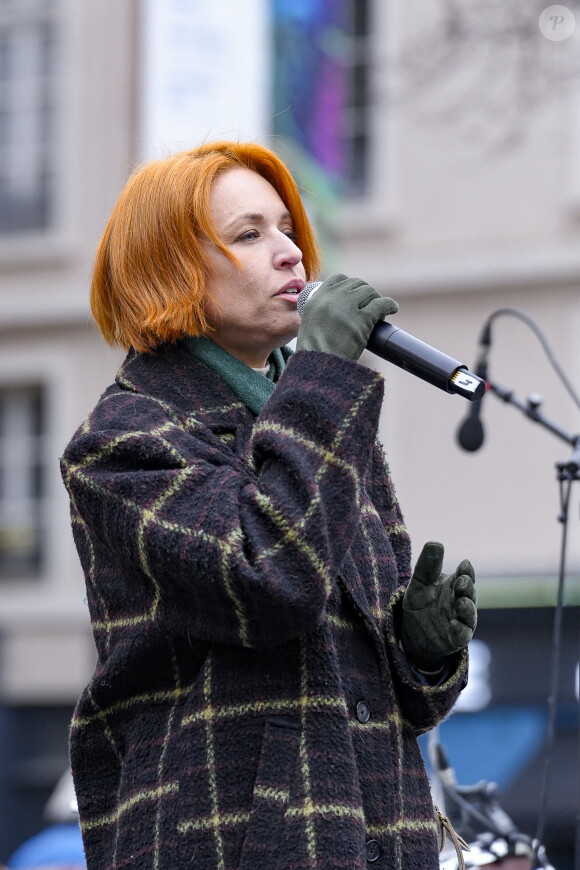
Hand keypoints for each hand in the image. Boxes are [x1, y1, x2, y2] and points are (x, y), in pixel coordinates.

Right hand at [296, 273, 398, 360]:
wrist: (319, 367)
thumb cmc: (315, 354)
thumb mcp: (310, 326)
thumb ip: (321, 314)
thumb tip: (338, 312)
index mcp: (316, 299)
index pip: (338, 279)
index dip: (351, 285)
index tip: (357, 295)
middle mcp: (331, 299)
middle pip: (356, 284)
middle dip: (366, 293)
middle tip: (371, 305)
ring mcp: (347, 307)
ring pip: (369, 292)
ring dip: (377, 299)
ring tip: (380, 310)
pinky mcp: (361, 319)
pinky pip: (381, 304)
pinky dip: (390, 305)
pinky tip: (393, 309)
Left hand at [401, 541, 476, 670]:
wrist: (412, 633)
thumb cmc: (420, 604)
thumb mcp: (419, 583)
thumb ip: (427, 565)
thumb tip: (436, 543)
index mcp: (454, 585)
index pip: (465, 575)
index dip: (466, 570)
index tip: (464, 564)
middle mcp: (461, 601)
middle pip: (469, 593)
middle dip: (467, 587)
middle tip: (461, 581)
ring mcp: (460, 620)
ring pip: (469, 614)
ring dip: (467, 608)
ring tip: (461, 602)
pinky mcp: (456, 638)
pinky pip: (462, 635)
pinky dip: (460, 630)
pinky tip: (453, 625)